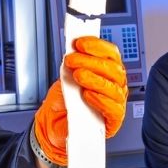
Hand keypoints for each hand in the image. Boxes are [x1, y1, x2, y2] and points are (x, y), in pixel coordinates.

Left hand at [34, 37, 127, 165]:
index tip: (80, 43)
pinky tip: (87, 95)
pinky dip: (100, 100)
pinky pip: (113, 110)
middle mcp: (113, 86)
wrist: (52, 124)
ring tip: (78, 76)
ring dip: (94, 78)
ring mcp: (115, 103)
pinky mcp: (112, 122)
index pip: (111, 54)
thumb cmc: (62, 102)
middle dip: (92, 61)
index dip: (97, 46)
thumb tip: (75, 50)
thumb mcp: (66, 77)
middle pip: (114, 69)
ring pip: (115, 88)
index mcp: (106, 72)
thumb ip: (73, 64)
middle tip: (72, 60)